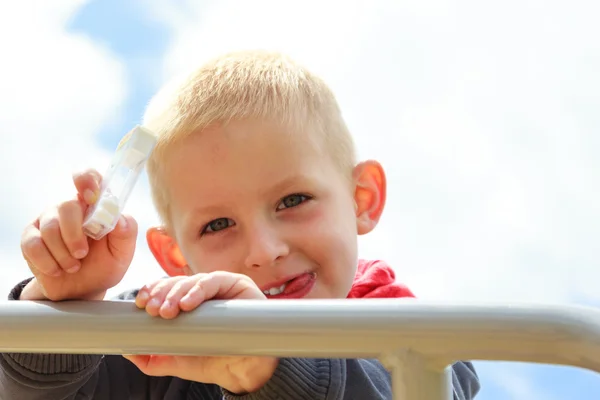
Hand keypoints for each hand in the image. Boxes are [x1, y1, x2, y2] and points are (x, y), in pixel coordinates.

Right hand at [19, 169, 137, 300]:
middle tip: (82, 254)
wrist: (81, 291)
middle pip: (67, 206)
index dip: (87, 180)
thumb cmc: (104, 266)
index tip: (91, 196)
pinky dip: (47, 261)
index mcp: (95, 206)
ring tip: (74, 266)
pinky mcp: (30, 238)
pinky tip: (57, 269)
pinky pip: (33, 244)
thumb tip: (120, 217)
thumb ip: (126, 233)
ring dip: (64, 253)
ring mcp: (48, 221)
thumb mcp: (122, 253)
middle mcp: (70, 208)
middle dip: (75, 234)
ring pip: (50, 227)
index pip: (88, 178)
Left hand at [125, 271, 277, 393]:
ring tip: (168, 311)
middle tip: (153, 311)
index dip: (152, 292)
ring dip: (177, 293)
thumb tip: (125, 348)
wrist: (243, 372)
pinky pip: (215, 280)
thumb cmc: (212, 360)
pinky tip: (187, 303)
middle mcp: (203, 291)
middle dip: (162, 294)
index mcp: (188, 303)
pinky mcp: (238, 284)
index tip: (140, 305)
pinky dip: (199, 289)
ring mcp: (221, 286)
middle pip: (177, 283)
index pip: (166, 290)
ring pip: (193, 280)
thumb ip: (151, 357)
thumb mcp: (175, 360)